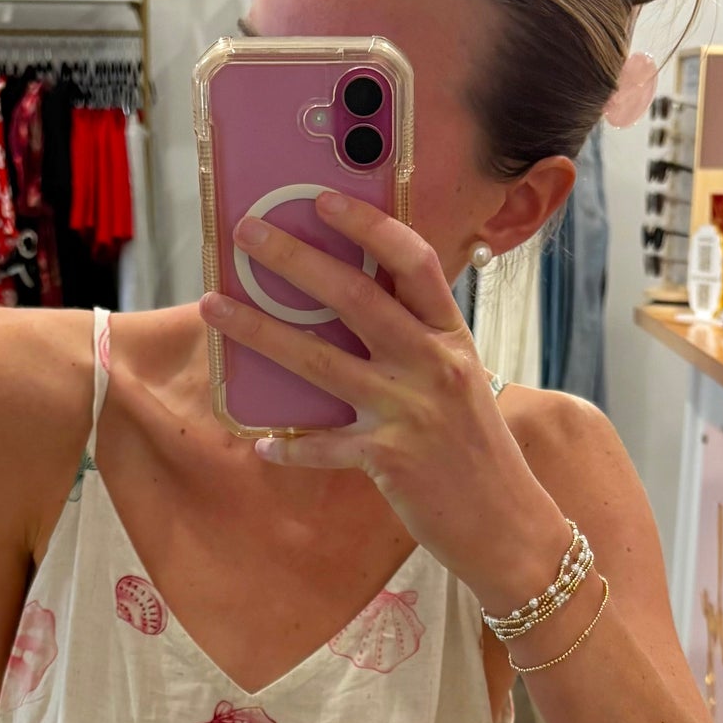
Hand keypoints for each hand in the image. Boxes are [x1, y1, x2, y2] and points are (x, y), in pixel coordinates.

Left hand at [199, 193, 570, 618]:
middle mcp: (433, 365)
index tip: (323, 199)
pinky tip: (259, 440)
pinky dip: (289, 446)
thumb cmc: (477, 451)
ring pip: (320, 360)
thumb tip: (347, 307)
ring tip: (214, 308)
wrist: (508, 523)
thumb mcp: (458, 381)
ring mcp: (410, 412)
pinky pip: (323, 446)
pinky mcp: (390, 460)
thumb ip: (416, 343)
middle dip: (294, 259)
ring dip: (260, 332)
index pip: (413, 261)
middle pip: (355, 297)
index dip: (367, 225)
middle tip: (246, 234)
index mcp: (452, 336)